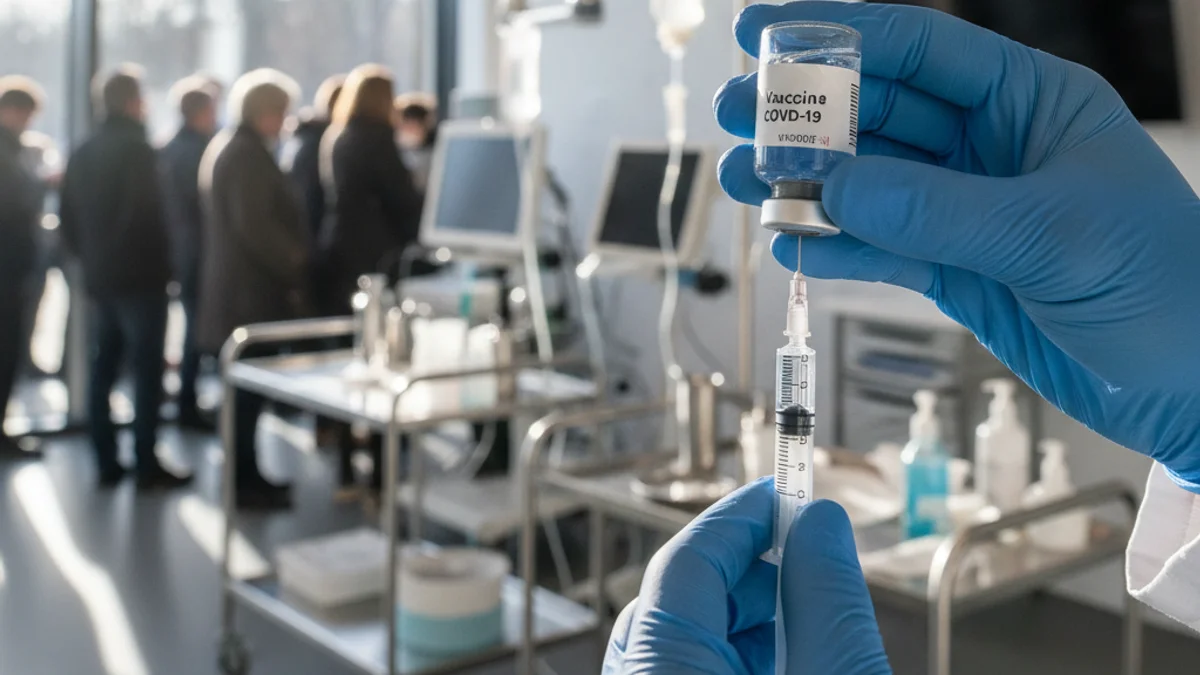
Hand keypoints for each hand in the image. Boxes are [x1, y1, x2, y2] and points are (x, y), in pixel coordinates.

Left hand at [603, 478, 890, 673]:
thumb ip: (826, 596)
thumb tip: (819, 520)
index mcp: (659, 670)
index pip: (684, 562)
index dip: (741, 518)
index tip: (788, 495)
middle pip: (676, 600)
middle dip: (748, 575)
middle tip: (810, 567)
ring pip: (680, 641)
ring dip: (745, 624)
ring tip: (809, 639)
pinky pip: (681, 673)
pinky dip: (732, 661)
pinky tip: (785, 668)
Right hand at [714, 2, 1199, 488]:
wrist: (1195, 388)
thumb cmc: (1167, 287)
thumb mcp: (1053, 235)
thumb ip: (939, 211)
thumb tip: (836, 187)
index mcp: (1031, 102)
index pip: (921, 48)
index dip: (839, 32)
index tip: (763, 30)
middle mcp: (991, 147)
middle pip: (879, 112)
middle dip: (806, 113)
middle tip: (738, 115)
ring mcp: (967, 210)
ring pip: (869, 182)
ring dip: (805, 183)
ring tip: (741, 183)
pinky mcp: (955, 270)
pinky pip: (879, 247)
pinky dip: (835, 247)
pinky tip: (791, 244)